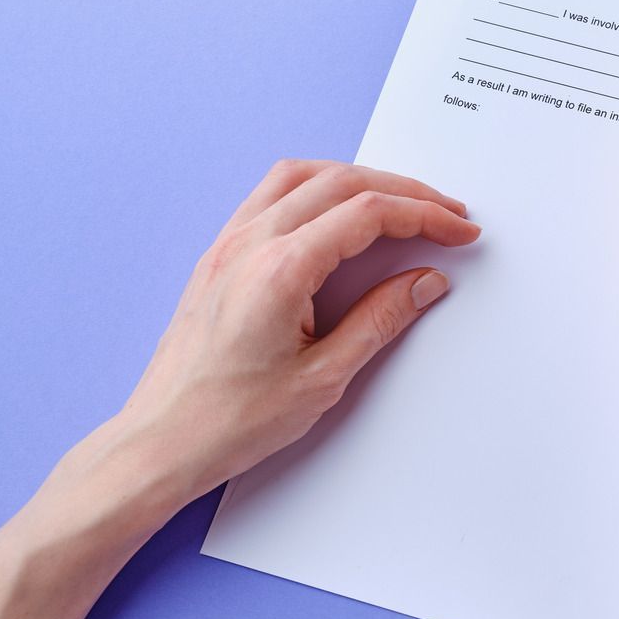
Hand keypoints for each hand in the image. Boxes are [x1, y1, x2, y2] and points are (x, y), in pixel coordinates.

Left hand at [0, 159, 477, 618]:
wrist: (160, 442)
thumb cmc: (229, 421)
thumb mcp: (324, 378)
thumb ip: (381, 320)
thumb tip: (424, 282)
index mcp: (281, 270)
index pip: (369, 213)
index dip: (425, 215)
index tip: (459, 229)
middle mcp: (250, 244)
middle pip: (343, 182)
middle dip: (405, 191)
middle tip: (446, 212)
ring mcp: (228, 244)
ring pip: (303, 175)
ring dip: (359, 177)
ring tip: (398, 199)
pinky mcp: (217, 255)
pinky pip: (270, 193)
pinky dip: (316, 186)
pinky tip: (336, 208)